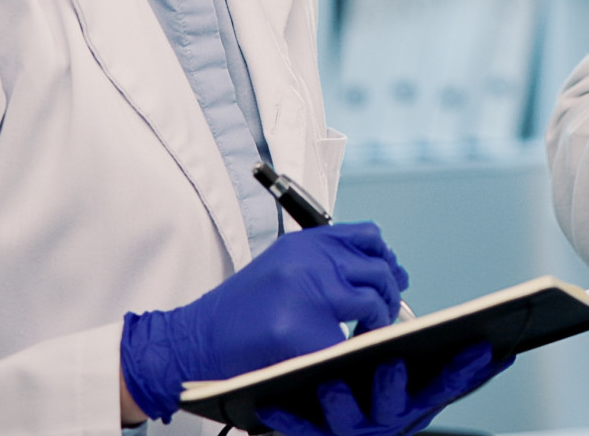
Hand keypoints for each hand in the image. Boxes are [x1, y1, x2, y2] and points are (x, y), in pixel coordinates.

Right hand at [119, 223, 409, 422]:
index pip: (367, 237)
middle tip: (387, 313)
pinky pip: (352, 337)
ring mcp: (307, 291)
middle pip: (377, 269)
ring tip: (371, 333)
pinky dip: (359, 347)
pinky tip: (350, 352)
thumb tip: (374, 270)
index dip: (386, 258)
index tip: (392, 274)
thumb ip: (320, 262)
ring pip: (372, 300)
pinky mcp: (304, 329)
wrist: (195, 341)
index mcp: (303, 243)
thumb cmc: (237, 313)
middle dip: (390, 293)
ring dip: (381, 320)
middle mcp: (308, 259)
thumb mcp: (280, 268)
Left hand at [259, 343, 509, 435]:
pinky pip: (300, 429)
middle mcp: (385, 419)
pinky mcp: (315, 433)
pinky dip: (287, 418)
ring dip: (341, 405)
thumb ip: (459, 374)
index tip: (476, 347)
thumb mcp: (424, 387)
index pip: (444, 386)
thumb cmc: (386, 401)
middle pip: (392, 408)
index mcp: (414, 403)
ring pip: (345, 422)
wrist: (343, 430)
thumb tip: (501, 354)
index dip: (463, 371)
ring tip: (331, 385)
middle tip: (391, 364)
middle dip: (392, 388)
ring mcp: (350, 429)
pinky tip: (273, 403)